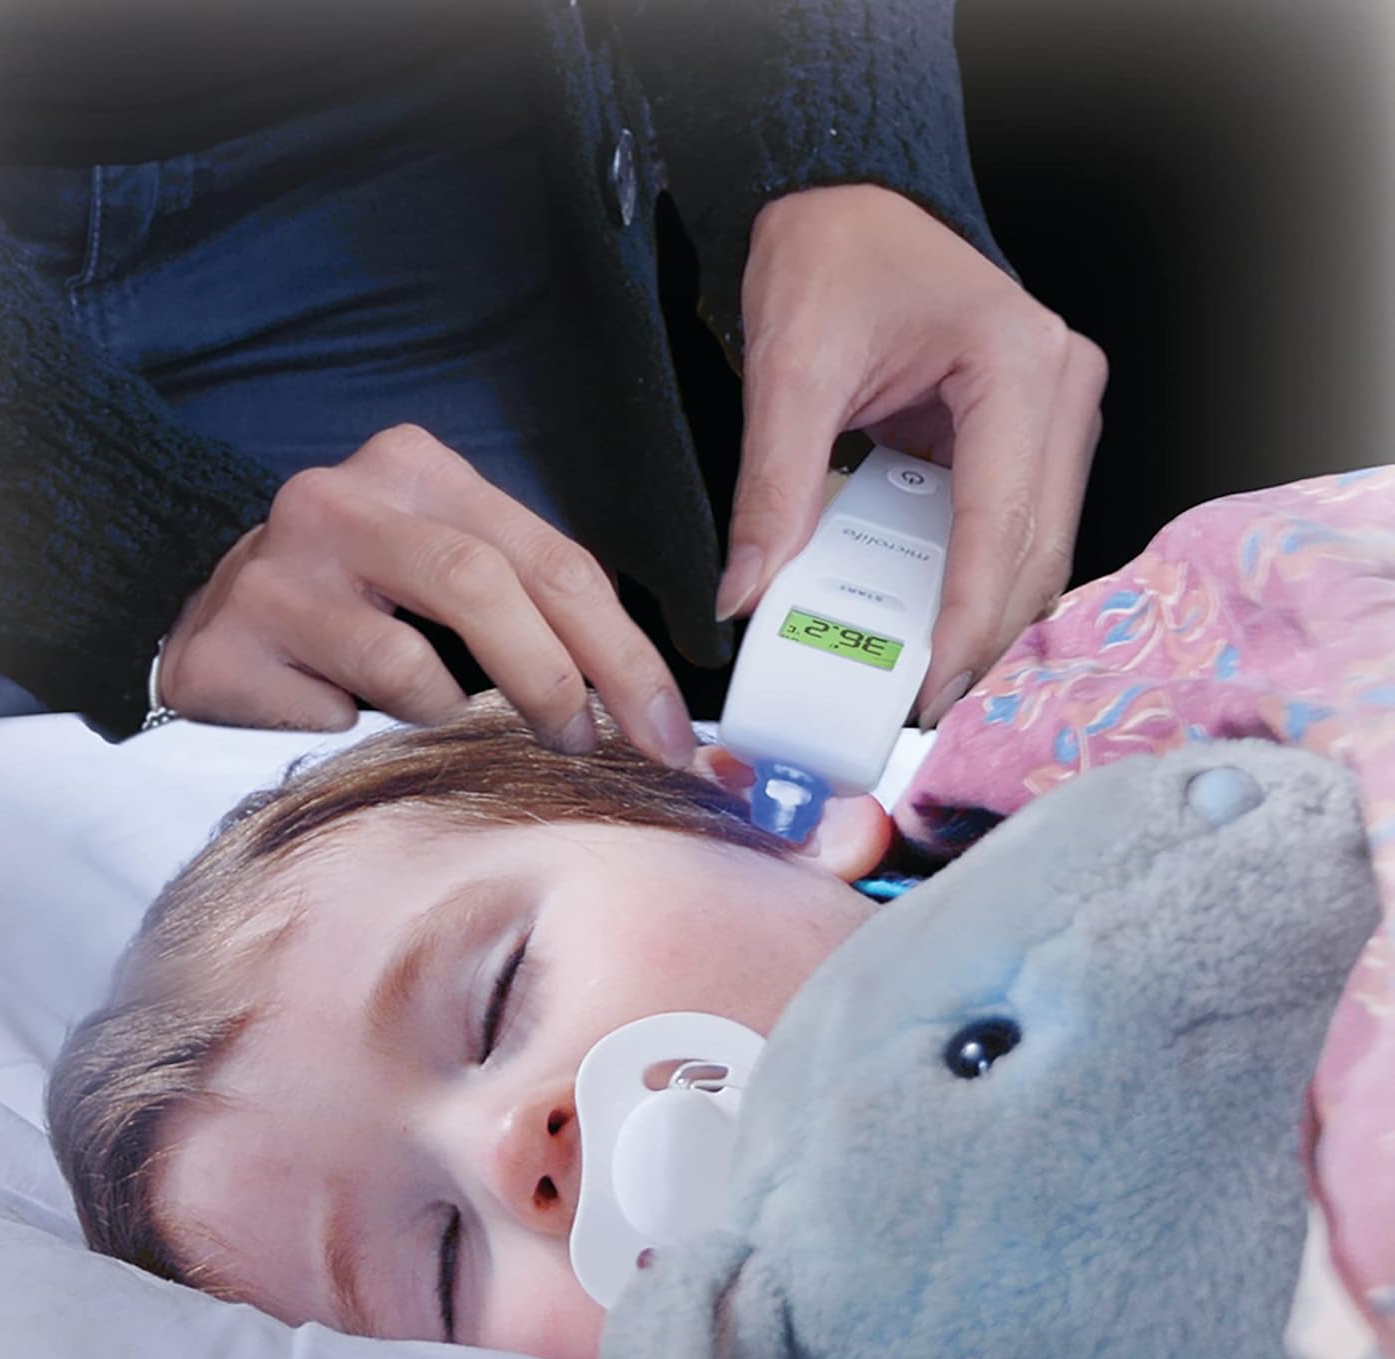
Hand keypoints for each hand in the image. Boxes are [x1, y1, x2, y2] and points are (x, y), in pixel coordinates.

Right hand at [158, 425, 697, 764]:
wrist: (208, 626)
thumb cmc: (360, 610)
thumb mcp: (451, 582)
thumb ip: (543, 622)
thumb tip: (667, 730)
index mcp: (422, 472)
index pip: (552, 561)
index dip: (624, 655)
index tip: (669, 735)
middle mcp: (345, 498)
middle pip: (486, 586)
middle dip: (558, 683)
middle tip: (588, 750)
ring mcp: (277, 566)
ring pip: (410, 665)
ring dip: (448, 715)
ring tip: (435, 721)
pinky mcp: (229, 641)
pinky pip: (337, 716)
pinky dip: (361, 733)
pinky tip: (337, 713)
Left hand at [718, 184, 1107, 725]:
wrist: (846, 203)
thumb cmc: (832, 256)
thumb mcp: (790, 370)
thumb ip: (772, 488)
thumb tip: (746, 592)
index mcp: (1021, 366)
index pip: (1003, 526)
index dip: (967, 622)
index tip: (927, 692)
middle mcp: (1060, 390)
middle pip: (1034, 552)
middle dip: (978, 638)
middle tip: (916, 707)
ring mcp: (1053, 416)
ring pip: (1033, 552)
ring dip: (980, 620)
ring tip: (917, 679)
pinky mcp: (1027, 438)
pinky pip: (1010, 532)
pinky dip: (969, 584)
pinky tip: (925, 625)